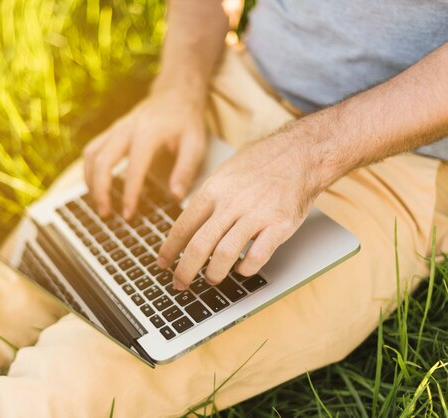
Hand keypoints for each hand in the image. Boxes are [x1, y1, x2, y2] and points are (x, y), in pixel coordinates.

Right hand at [83, 86, 206, 218]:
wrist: (175, 93)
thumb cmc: (186, 120)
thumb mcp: (195, 143)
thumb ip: (185, 170)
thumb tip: (175, 196)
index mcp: (149, 132)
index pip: (134, 167)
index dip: (130, 193)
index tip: (128, 214)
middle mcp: (127, 129)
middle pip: (102, 161)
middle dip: (100, 191)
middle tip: (106, 214)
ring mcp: (116, 128)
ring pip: (91, 155)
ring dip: (90, 182)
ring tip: (99, 205)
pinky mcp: (111, 131)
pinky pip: (91, 150)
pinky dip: (89, 171)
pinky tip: (95, 187)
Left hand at [157, 133, 324, 289]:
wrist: (299, 152)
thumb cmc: (260, 163)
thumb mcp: (224, 173)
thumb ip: (208, 199)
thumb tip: (189, 225)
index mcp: (214, 190)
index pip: (183, 226)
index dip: (169, 249)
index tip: (162, 262)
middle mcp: (231, 203)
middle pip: (199, 245)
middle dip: (184, 270)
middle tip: (179, 283)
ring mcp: (256, 215)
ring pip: (225, 254)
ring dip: (214, 273)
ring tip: (211, 279)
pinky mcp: (279, 225)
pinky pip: (258, 256)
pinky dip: (246, 268)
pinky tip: (241, 269)